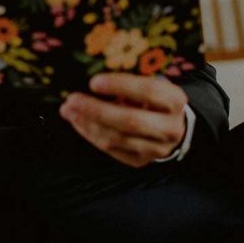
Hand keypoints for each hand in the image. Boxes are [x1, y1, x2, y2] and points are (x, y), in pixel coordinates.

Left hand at [59, 73, 187, 167]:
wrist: (173, 126)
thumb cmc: (154, 99)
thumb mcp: (150, 84)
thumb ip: (128, 83)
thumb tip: (93, 81)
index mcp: (174, 101)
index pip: (148, 91)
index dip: (120, 86)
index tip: (93, 82)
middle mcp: (170, 127)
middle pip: (130, 120)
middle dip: (96, 110)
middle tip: (71, 100)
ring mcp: (156, 148)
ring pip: (117, 138)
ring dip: (88, 123)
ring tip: (69, 110)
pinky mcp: (141, 161)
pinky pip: (111, 149)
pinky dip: (91, 135)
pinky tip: (79, 122)